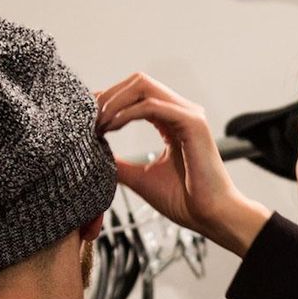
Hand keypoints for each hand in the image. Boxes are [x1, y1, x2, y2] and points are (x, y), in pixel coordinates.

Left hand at [95, 74, 270, 255]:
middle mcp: (181, 112)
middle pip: (137, 82)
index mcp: (172, 121)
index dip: (109, 100)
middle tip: (89, 119)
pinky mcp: (192, 123)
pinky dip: (127, 113)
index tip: (87, 119)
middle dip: (108, 95)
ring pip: (143, 86)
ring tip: (99, 124)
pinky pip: (152, 106)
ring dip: (115, 101)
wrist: (210, 216)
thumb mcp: (141, 178)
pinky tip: (112, 127)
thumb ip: (120, 163)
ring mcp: (188, 114)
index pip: (136, 95)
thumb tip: (95, 157)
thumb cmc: (184, 201)